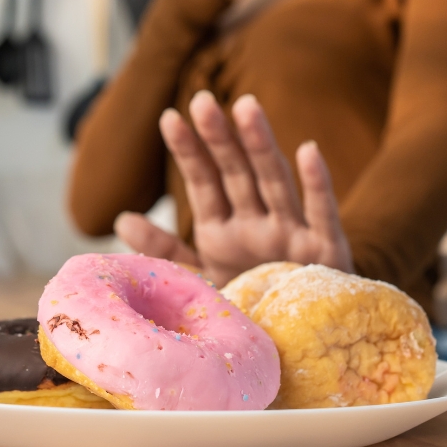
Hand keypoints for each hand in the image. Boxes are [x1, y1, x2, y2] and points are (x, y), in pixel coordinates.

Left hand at [115, 91, 353, 286]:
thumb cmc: (252, 302)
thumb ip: (165, 250)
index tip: (169, 117)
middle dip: (219, 137)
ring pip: (273, 182)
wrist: (302, 346)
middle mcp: (256, 223)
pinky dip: (317, 184)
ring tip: (246, 107)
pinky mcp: (325, 252)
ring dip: (260, 145)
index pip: (203, 181)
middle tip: (202, 100)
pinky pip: (321, 215)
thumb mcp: (202, 277)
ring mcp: (291, 234)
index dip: (188, 150)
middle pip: (235, 173)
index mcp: (224, 228)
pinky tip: (308, 150)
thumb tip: (121, 218)